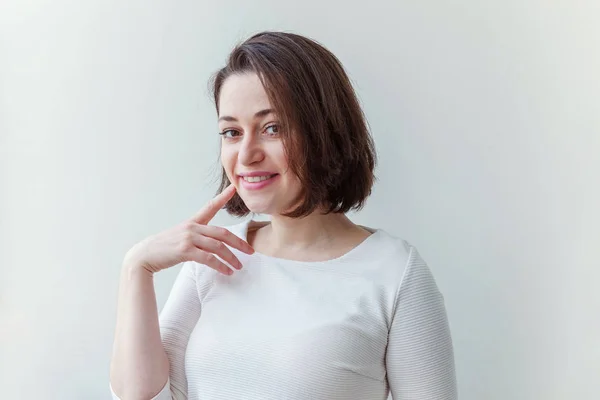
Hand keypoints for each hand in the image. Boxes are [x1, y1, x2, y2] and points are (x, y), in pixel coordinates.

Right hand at [123, 184, 253, 274]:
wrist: (145, 255)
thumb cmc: (165, 248)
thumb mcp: (181, 236)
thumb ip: (197, 236)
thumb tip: (213, 244)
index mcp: (192, 222)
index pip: (210, 206)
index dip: (223, 197)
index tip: (234, 188)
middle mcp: (192, 227)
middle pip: (222, 233)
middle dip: (239, 242)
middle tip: (251, 251)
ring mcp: (188, 238)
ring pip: (218, 247)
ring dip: (231, 258)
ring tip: (239, 266)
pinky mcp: (185, 250)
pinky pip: (208, 258)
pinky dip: (220, 266)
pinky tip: (227, 272)